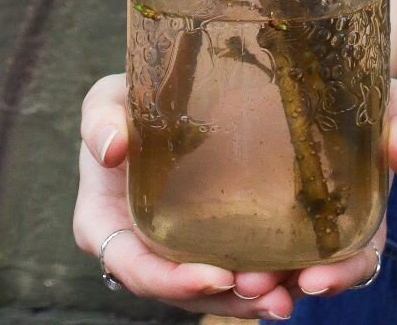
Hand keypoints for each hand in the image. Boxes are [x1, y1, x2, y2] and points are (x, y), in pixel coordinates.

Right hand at [74, 71, 396, 318]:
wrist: (161, 98)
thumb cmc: (127, 102)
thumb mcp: (107, 100)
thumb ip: (101, 118)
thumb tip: (111, 146)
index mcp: (105, 226)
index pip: (135, 268)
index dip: (170, 280)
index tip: (213, 275)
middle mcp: (140, 251)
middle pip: (179, 291)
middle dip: (222, 298)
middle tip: (266, 290)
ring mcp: (174, 253)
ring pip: (211, 292)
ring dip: (248, 300)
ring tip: (286, 295)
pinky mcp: (207, 244)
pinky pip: (232, 272)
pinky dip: (260, 283)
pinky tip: (294, 284)